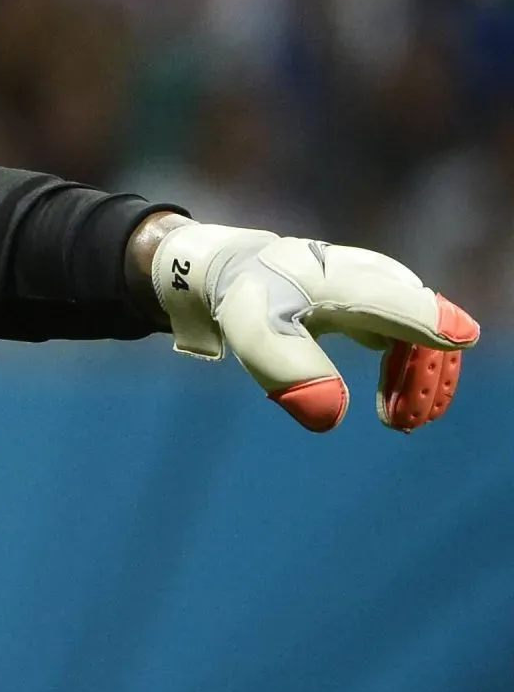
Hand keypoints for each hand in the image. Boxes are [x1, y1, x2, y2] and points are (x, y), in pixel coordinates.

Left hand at [152, 222, 480, 432]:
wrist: (230, 273)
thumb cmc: (248, 305)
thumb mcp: (258, 339)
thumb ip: (294, 373)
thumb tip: (332, 416)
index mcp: (331, 276)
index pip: (388, 298)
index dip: (426, 320)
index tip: (461, 337)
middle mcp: (358, 272)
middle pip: (412, 314)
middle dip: (426, 365)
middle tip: (415, 419)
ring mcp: (366, 281)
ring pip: (409, 323)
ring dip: (417, 369)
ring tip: (405, 418)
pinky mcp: (368, 296)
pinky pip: (400, 328)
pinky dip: (404, 362)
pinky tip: (396, 396)